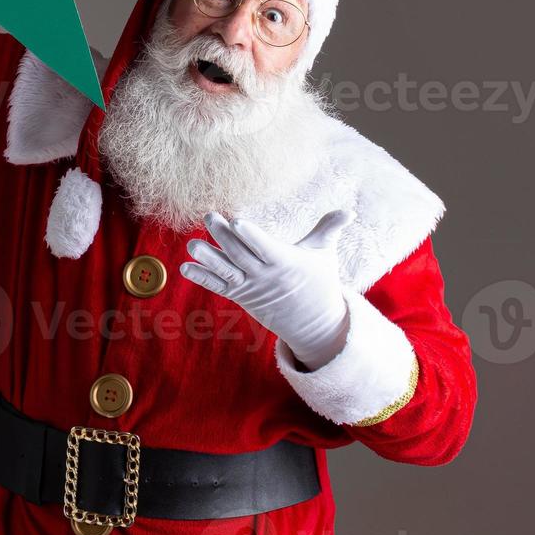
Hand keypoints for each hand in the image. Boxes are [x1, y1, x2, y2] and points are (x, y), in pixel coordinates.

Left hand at [181, 210, 352, 370]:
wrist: (312, 323)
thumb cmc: (319, 281)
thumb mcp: (325, 254)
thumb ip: (330, 229)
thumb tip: (349, 211)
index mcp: (285, 262)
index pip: (265, 248)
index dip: (252, 236)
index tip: (237, 220)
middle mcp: (264, 276)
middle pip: (241, 256)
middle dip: (224, 237)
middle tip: (209, 216)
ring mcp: (250, 287)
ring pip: (226, 273)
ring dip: (207, 260)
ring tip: (191, 245)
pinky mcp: (240, 296)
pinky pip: (218, 287)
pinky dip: (202, 277)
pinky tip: (184, 266)